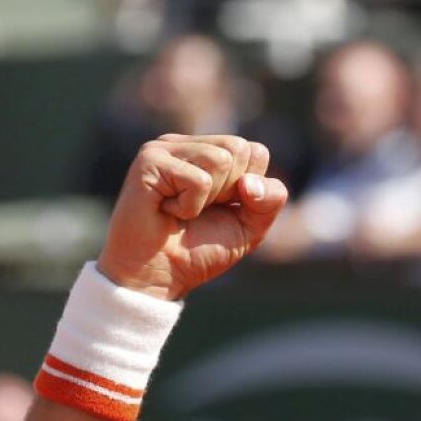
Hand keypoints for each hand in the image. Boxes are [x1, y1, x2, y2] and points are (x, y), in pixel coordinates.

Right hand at [97, 134, 288, 299]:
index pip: (256, 151)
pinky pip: (198, 180)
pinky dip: (190, 207)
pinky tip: (168, 211)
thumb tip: (251, 183)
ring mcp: (165, 148)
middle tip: (201, 210)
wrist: (159, 275)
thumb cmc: (199, 249)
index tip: (222, 208)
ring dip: (209, 199)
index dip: (250, 189)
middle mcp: (187, 145)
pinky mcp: (150, 161)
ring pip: (221, 160)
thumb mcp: (249, 226)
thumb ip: (269, 201)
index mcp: (210, 152)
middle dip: (231, 191)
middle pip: (239, 148)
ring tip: (183, 211)